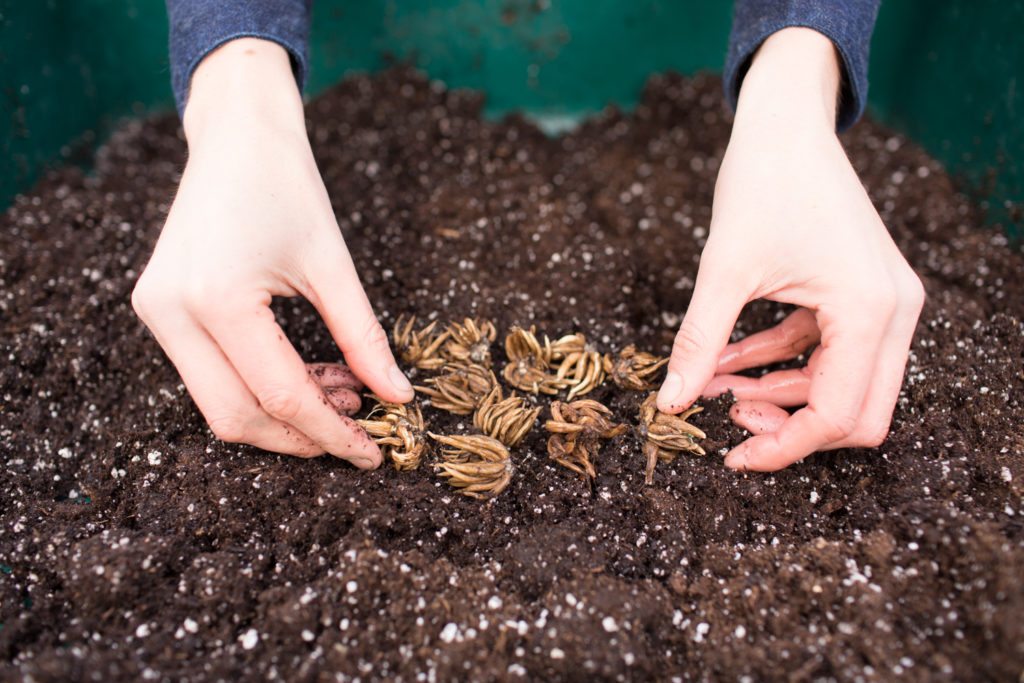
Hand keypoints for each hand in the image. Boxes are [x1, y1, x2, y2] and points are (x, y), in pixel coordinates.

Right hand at [132, 39, 412, 466]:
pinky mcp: (160, 309)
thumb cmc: (288, 186)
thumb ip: (365, 338)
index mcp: (217, 298)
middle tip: (359, 431)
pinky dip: (261, 388)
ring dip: (284, 415)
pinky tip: (313, 376)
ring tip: (345, 394)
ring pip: (220, 404)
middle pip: (237, 417)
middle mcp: (173, 312)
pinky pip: (211, 375)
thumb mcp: (333, 264)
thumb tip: (398, 397)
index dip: (331, 434)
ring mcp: (158, 313)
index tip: (374, 454)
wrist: (237, 136)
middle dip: (301, 438)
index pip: (281, 396)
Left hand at [656, 28, 924, 471]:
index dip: (783, 447)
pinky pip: (827, 351)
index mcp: (870, 310)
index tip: (730, 457)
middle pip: (856, 413)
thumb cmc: (762, 181)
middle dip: (791, 426)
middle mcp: (892, 312)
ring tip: (715, 386)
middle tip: (729, 421)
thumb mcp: (722, 269)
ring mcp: (884, 302)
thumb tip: (668, 404)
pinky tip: (727, 360)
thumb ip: (698, 343)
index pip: (838, 414)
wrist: (786, 122)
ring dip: (779, 392)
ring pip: (842, 386)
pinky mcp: (862, 293)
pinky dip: (780, 360)